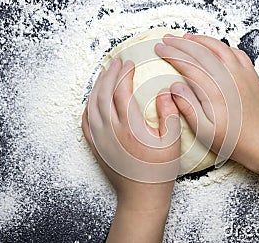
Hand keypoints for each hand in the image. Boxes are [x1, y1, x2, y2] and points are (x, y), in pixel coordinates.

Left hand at [82, 58, 180, 241]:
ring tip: (104, 73)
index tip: (129, 63)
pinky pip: (86, 120)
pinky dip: (88, 104)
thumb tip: (165, 92)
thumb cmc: (159, 171)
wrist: (141, 197)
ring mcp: (100, 139)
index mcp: (131, 128)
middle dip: (109, 74)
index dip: (124, 74)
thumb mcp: (172, 143)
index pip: (122, 92)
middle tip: (115, 61)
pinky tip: (94, 97)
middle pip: (104, 94)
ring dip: (97, 86)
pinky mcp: (95, 146)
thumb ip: (169, 114)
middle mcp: (111, 131)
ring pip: (92, 105)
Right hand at [155, 33, 258, 169]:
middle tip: (167, 38)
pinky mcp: (251, 75)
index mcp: (214, 91)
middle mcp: (229, 78)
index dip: (171, 54)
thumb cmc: (231, 139)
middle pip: (201, 52)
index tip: (159, 48)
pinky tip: (215, 47)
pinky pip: (236, 52)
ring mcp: (242, 74)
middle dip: (180, 43)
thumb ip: (187, 107)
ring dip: (201, 40)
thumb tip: (174, 86)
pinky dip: (222, 46)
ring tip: (187, 37)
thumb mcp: (203, 130)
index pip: (188, 64)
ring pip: (219, 47)